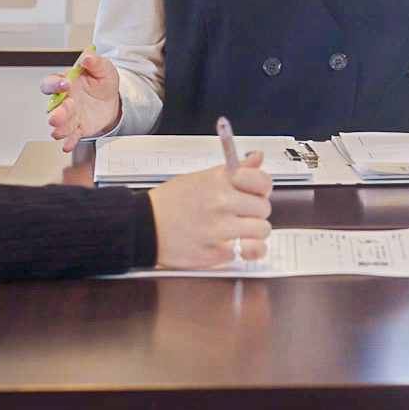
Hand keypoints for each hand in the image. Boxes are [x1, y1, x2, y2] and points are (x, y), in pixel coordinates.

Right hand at [40, 49, 121, 150]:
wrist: (113, 100)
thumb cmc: (102, 82)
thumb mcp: (103, 68)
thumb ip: (94, 61)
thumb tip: (86, 57)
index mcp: (66, 82)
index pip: (52, 83)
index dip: (54, 85)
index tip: (64, 85)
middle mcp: (65, 100)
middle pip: (54, 107)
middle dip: (55, 113)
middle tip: (55, 117)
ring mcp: (71, 115)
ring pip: (61, 123)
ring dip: (59, 128)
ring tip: (58, 132)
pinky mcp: (78, 128)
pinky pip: (71, 136)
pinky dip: (68, 141)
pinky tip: (66, 145)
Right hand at [146, 151, 273, 268]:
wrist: (145, 226)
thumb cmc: (170, 202)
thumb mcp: (201, 177)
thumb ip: (234, 169)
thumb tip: (257, 157)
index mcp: (219, 181)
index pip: (262, 181)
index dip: (261, 188)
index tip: (255, 193)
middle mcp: (222, 202)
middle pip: (263, 207)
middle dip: (255, 211)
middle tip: (241, 213)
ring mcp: (220, 228)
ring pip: (262, 229)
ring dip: (254, 231)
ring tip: (238, 230)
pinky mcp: (217, 252)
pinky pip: (253, 250)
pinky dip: (252, 249)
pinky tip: (242, 245)